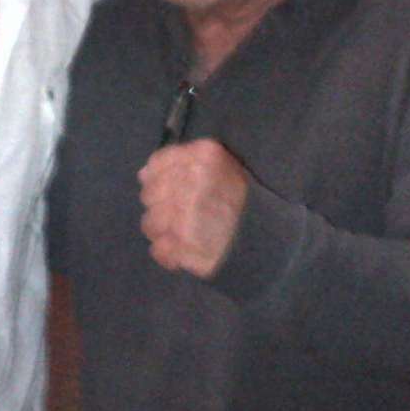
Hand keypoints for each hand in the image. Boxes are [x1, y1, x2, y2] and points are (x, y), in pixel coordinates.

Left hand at [138, 140, 248, 276]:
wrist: (265, 241)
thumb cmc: (241, 201)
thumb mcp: (222, 167)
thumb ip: (183, 163)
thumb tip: (143, 173)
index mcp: (204, 157)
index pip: (157, 164)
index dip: (158, 179)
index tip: (171, 190)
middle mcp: (193, 182)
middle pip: (149, 194)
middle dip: (161, 206)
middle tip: (182, 215)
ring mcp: (186, 215)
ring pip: (149, 222)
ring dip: (163, 231)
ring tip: (184, 234)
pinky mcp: (183, 245)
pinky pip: (157, 249)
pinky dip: (168, 253)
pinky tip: (185, 251)